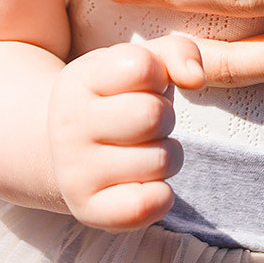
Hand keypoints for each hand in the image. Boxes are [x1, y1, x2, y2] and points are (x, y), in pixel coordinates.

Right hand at [46, 35, 205, 230]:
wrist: (67, 148)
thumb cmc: (117, 98)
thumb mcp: (140, 63)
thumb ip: (177, 52)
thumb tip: (196, 78)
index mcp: (78, 79)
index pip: (141, 66)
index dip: (157, 75)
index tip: (142, 85)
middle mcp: (68, 124)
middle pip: (154, 116)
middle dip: (165, 117)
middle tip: (146, 123)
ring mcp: (74, 170)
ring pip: (161, 161)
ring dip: (166, 155)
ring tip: (142, 150)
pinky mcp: (88, 209)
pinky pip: (147, 205)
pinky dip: (160, 195)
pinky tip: (144, 182)